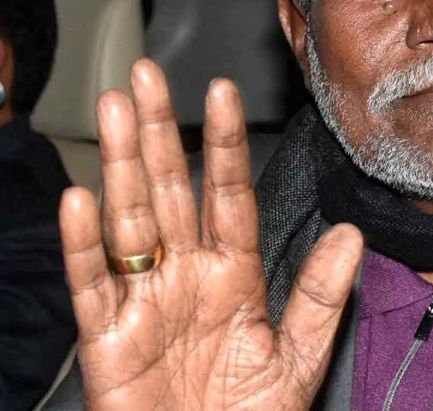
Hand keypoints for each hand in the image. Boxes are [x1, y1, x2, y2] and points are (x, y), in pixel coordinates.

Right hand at [60, 59, 362, 409]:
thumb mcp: (295, 360)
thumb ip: (319, 298)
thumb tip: (352, 235)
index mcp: (233, 277)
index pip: (228, 195)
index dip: (224, 144)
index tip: (220, 92)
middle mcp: (184, 277)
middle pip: (169, 191)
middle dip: (158, 132)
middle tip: (146, 73)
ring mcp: (144, 304)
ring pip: (128, 220)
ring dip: (121, 164)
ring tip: (114, 109)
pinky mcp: (107, 341)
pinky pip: (94, 285)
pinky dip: (83, 245)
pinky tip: (81, 200)